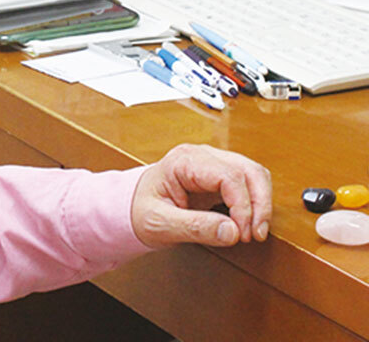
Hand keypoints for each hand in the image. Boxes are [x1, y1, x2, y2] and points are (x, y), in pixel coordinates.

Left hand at [130, 143, 271, 247]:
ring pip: (254, 174)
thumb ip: (194, 228)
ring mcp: (212, 164)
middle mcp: (201, 156)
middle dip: (259, 204)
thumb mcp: (159, 223)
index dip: (243, 205)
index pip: (228, 176)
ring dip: (261, 203)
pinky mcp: (220, 176)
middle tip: (255, 235)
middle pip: (248, 170)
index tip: (242, 233)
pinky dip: (256, 203)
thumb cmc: (139, 210)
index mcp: (184, 161)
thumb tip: (232, 231)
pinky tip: (248, 224)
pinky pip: (249, 183)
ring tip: (254, 232)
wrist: (130, 206)